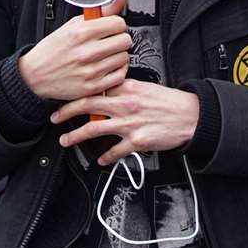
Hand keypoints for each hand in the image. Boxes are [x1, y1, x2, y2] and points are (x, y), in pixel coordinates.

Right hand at [18, 0, 129, 102]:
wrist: (34, 76)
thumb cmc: (52, 50)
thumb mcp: (71, 26)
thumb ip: (99, 13)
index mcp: (81, 33)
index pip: (119, 23)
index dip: (116, 24)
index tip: (111, 28)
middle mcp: (87, 52)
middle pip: (125, 40)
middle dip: (119, 39)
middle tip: (110, 41)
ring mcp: (91, 70)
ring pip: (124, 57)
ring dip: (117, 55)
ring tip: (105, 55)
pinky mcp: (93, 86)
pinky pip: (120, 75)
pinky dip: (117, 71)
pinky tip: (107, 67)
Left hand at [51, 79, 200, 166]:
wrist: (192, 116)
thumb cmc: (172, 102)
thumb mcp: (147, 87)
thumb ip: (125, 89)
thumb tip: (106, 91)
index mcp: (128, 88)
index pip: (96, 88)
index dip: (77, 92)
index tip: (66, 97)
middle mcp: (126, 105)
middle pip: (87, 106)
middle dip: (66, 112)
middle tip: (55, 117)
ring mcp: (130, 124)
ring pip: (94, 129)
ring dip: (75, 136)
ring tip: (66, 140)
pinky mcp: (138, 141)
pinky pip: (115, 151)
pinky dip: (105, 157)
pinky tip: (101, 160)